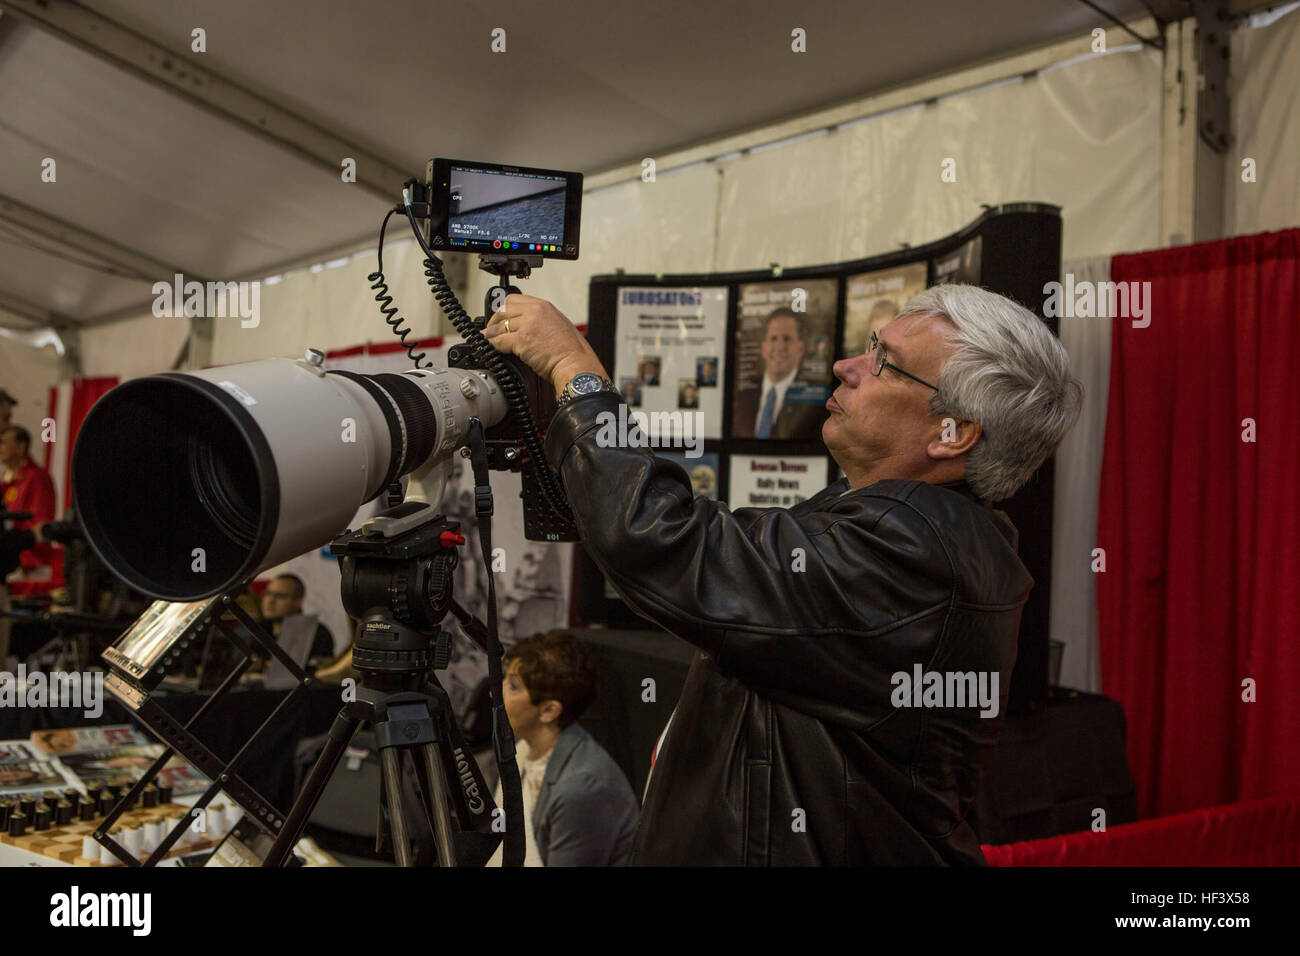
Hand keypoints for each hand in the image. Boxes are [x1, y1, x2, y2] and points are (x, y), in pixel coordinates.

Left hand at [482, 294, 608, 392]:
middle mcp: (535, 312)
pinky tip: (491, 349)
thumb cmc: (571, 350)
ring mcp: (527, 325)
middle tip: (490, 331)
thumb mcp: (558, 325)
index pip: (514, 300)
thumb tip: (525, 326)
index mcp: (543, 306)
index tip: (499, 318)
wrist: (575, 363)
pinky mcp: (522, 340)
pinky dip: (493, 345)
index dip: (503, 310)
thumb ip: (540, 321)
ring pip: (499, 326)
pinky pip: (499, 341)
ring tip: (487, 341)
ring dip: (491, 335)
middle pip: (503, 310)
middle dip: (493, 321)